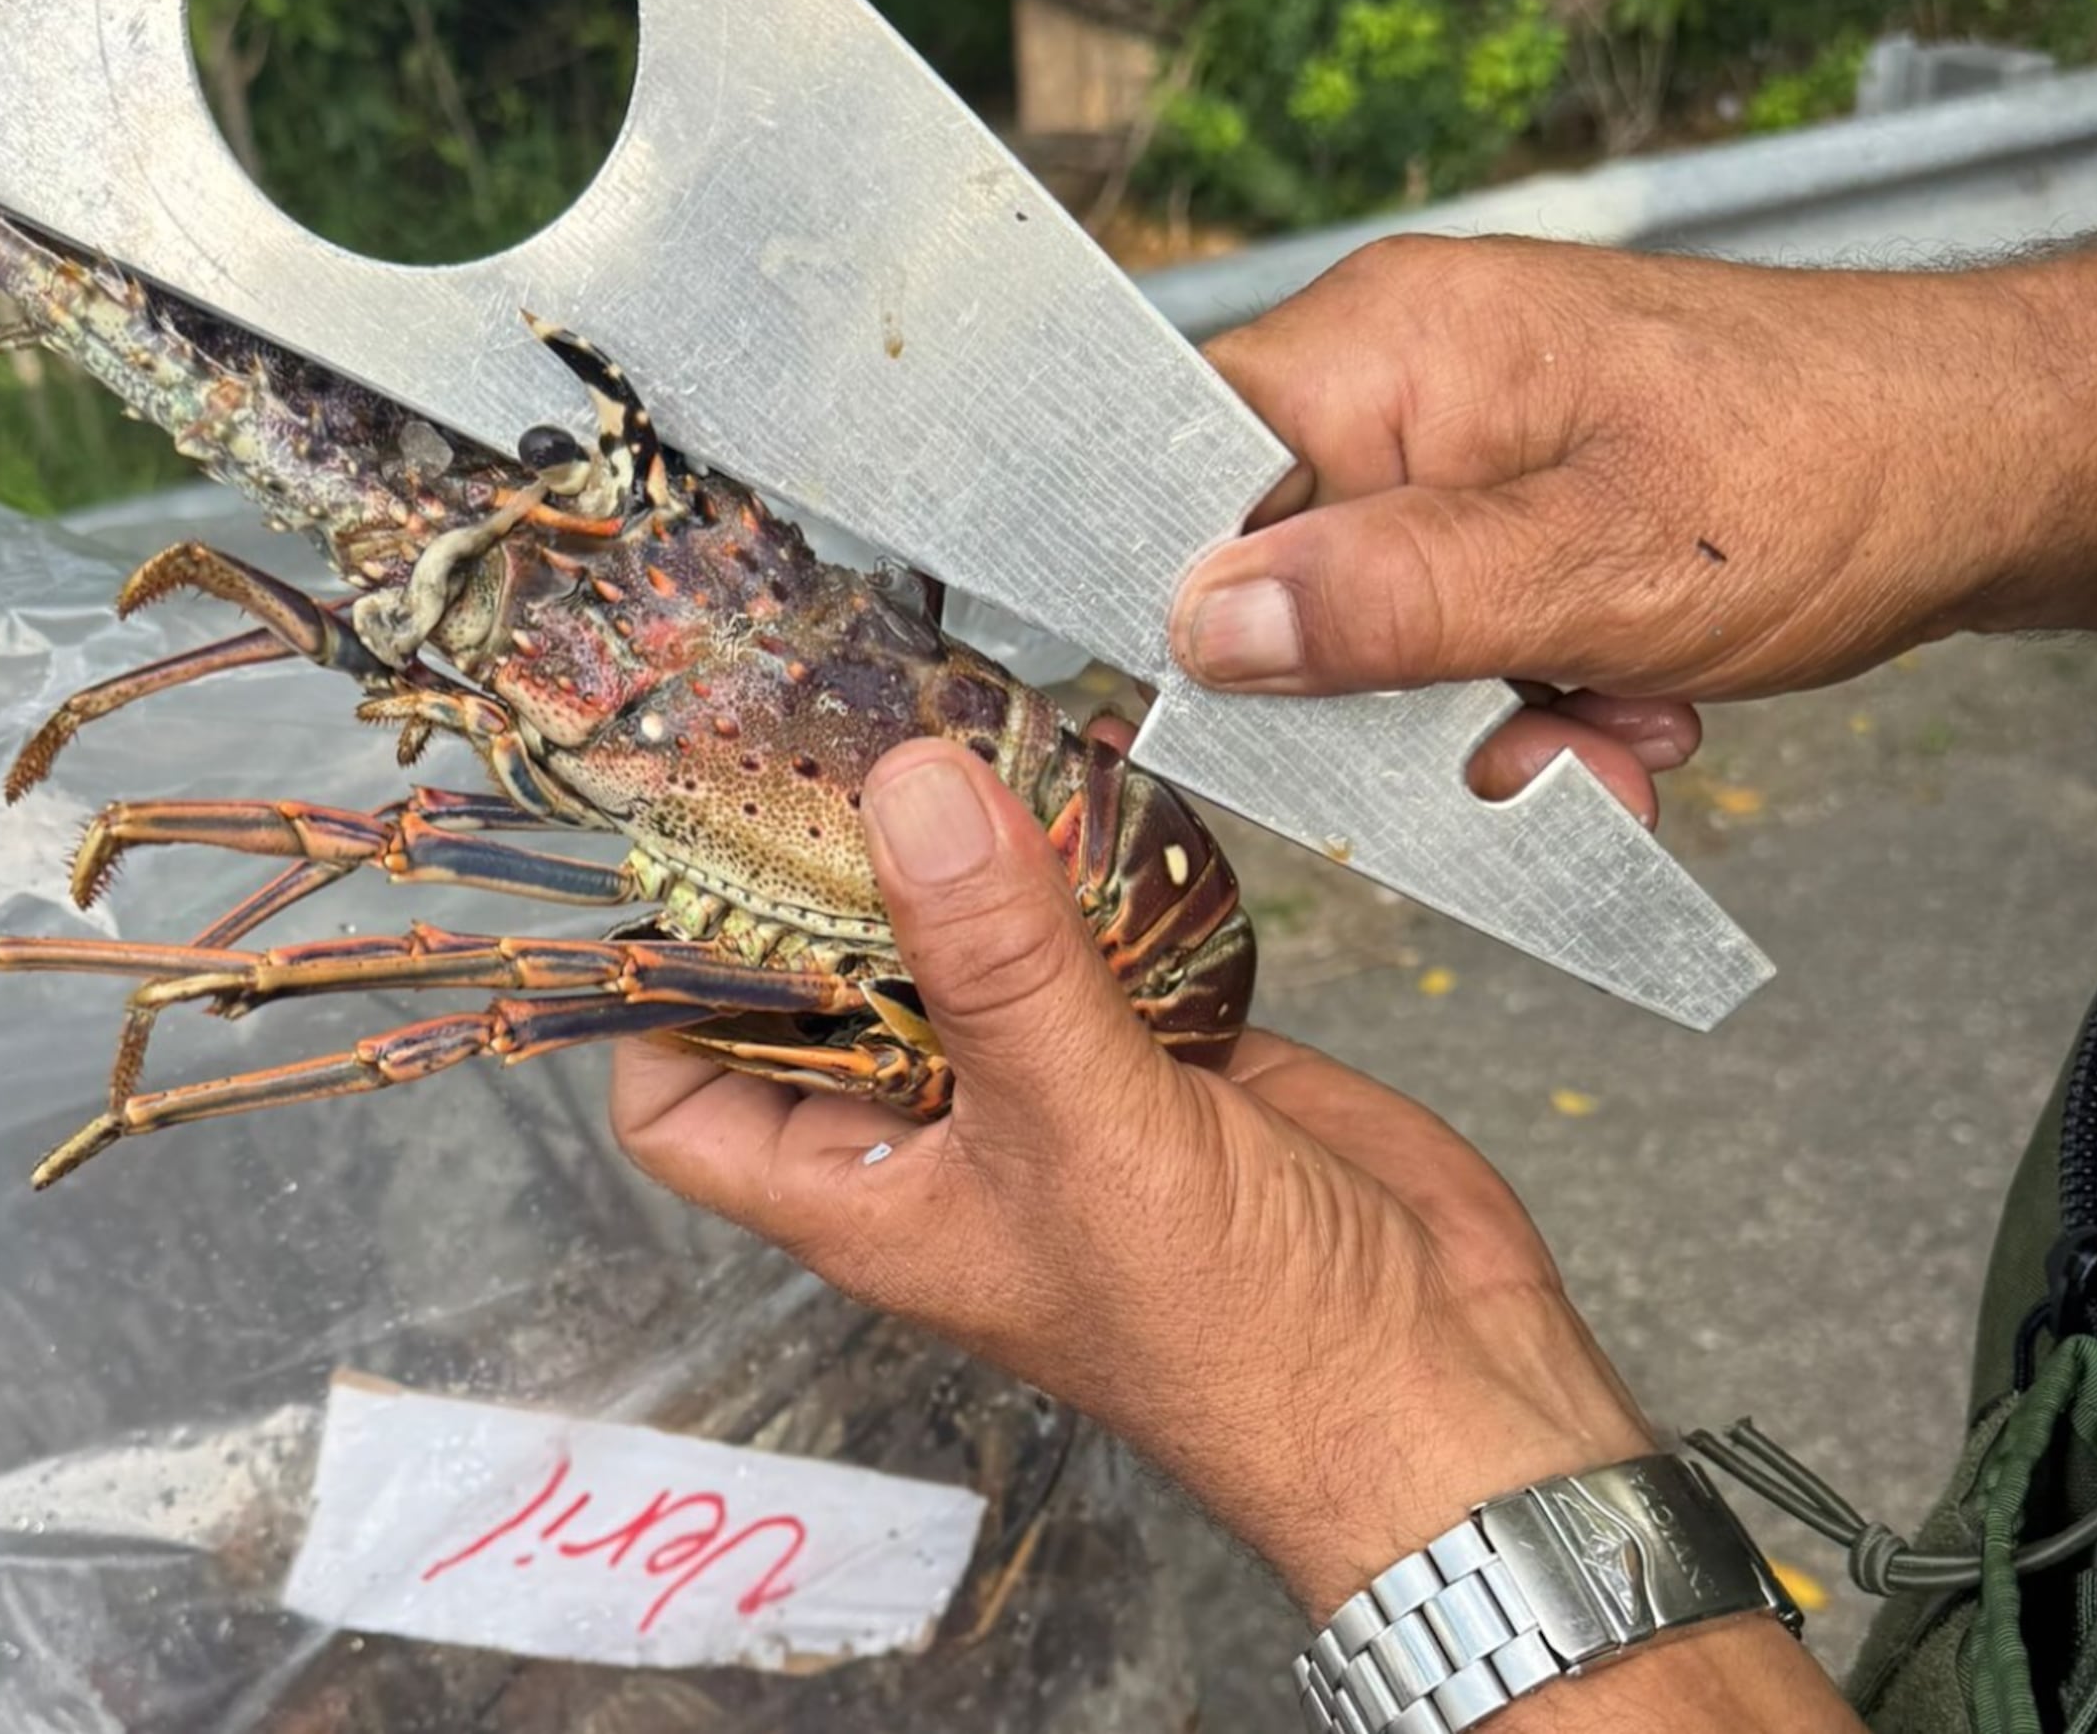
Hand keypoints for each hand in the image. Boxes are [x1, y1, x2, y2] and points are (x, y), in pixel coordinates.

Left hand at [614, 739, 1858, 1726]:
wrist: (1437, 1380)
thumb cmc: (1238, 1338)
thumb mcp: (1084, 1132)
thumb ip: (995, 959)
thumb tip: (901, 792)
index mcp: (866, 1189)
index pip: (686, 1101)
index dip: (658, 996)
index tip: (671, 856)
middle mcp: (940, 1131)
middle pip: (827, 986)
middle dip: (820, 876)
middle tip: (811, 733)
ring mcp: (1049, 1081)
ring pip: (960, 942)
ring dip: (955, 852)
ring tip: (932, 716)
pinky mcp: (1157, 1042)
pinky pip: (1084, 930)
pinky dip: (1081, 862)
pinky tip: (1079, 776)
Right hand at [1173, 233, 2096, 802]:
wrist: (1993, 459)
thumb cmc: (1830, 467)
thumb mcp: (1594, 567)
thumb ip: (1386, 602)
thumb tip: (1206, 624)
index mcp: (1382, 347)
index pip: (1178, 465)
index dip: (1189, 602)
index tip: (1248, 712)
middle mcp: (1397, 373)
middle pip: (1281, 568)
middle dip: (1388, 694)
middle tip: (1512, 745)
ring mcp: (1453, 430)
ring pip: (1373, 619)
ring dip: (1479, 711)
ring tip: (1611, 723)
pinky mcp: (1506, 487)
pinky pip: (1449, 614)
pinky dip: (1526, 687)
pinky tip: (1624, 701)